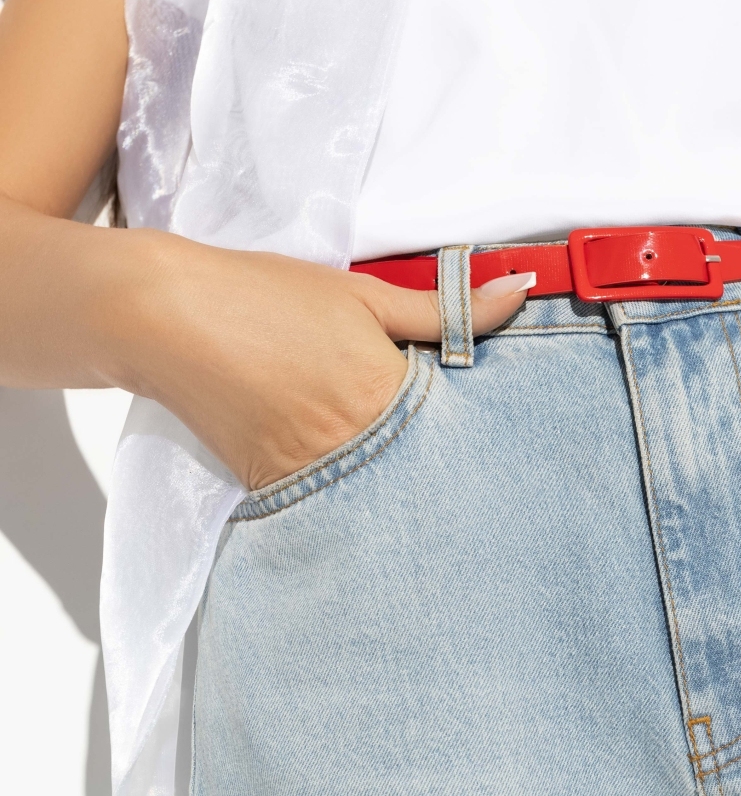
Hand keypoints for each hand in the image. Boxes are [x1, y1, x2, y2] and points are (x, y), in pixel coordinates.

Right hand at [96, 229, 532, 488]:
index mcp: (386, 398)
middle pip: (425, 473)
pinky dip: (352, 493)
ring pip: (382, 495)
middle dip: (445, 469)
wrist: (165, 317)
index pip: (459, 434)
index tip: (496, 441)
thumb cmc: (268, 296)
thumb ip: (447, 308)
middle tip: (470, 470)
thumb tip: (520, 292)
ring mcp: (314, 476)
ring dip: (400, 485)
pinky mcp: (277, 491)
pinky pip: (332, 503)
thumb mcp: (366, 294)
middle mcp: (356, 449)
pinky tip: (357, 472)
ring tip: (404, 469)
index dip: (476, 432)